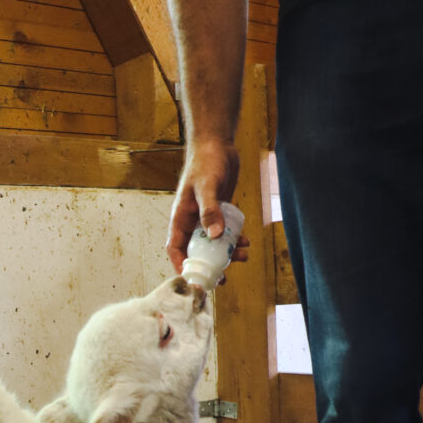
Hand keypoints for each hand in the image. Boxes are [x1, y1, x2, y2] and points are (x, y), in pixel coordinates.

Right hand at [166, 137, 248, 272]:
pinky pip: (225, 232)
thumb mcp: (207, 187)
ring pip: (213, 244)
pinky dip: (234, 239)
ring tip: (243, 256)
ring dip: (227, 253)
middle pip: (196, 251)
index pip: (175, 247)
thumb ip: (210, 211)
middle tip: (223, 277)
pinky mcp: (219, 212)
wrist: (217, 144)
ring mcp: (205, 217)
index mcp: (180, 217)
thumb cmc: (206, 162)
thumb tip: (215, 236)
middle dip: (210, 265)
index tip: (194, 278)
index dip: (182, 265)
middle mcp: (191, 221)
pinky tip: (247, 241)